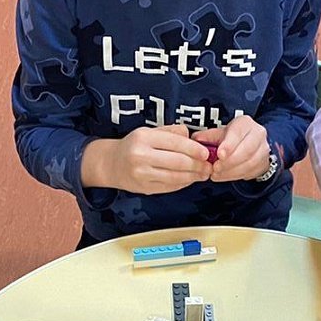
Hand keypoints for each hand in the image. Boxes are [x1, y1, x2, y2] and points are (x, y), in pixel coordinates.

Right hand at [81, 124, 209, 193]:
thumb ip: (171, 132)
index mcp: (144, 138)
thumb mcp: (149, 132)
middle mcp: (141, 156)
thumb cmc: (134, 146)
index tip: (206, 153)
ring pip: (176, 177)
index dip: (194, 149)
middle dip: (197, 165)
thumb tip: (192, 136)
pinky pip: (170, 186)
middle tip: (209, 166)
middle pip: (178, 162)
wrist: (112, 164)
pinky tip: (190, 179)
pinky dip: (183, 183)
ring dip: (193, 176)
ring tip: (203, 174)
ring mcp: (142, 174)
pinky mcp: (145, 188)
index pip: (176, 143)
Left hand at [193, 115, 269, 182]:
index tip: (219, 155)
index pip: (238, 133)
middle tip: (215, 169)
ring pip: (249, 163)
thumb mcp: (220, 134)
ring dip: (231, 171)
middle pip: (246, 150)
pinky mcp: (264, 163)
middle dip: (229, 162)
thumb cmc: (232, 138)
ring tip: (217, 175)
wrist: (251, 145)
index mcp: (245, 123)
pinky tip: (224, 176)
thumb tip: (195, 140)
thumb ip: (208, 137)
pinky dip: (235, 176)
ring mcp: (263, 149)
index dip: (229, 145)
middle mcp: (258, 134)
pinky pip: (250, 171)